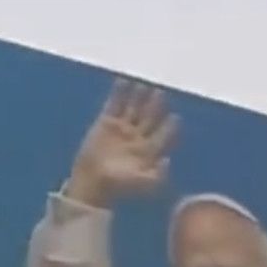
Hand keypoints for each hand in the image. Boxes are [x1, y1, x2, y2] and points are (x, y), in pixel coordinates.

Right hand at [65, 78, 178, 207]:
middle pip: (149, 118)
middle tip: (160, 93)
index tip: (175, 117)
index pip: (162, 135)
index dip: (168, 127)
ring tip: (143, 85)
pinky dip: (118, 93)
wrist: (91, 181)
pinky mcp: (105, 123)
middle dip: (155, 106)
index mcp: (147, 150)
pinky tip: (123, 81)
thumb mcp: (140, 184)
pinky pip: (113, 104)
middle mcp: (136, 137)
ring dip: (138, 97)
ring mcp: (121, 129)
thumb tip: (168, 161)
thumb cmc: (117, 185)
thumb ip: (156, 176)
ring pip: (133, 109)